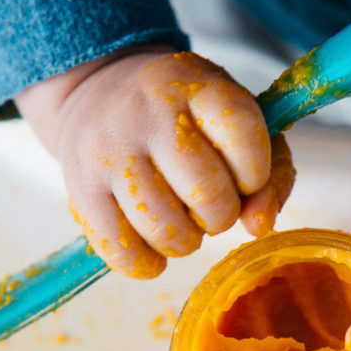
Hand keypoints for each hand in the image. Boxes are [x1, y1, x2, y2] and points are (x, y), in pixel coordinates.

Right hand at [15, 47, 294, 277]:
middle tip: (209, 205)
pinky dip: (148, 264)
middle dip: (221, 215)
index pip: (243, 135)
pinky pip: (124, 252)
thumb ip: (270, 176)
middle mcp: (149, 112)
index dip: (255, 172)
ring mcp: (109, 151)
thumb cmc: (184, 118)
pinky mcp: (81, 189)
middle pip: (207, 193)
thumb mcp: (235, 124)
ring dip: (187, 242)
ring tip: (181, 222)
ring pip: (169, 231)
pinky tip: (152, 247)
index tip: (245, 176)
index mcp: (197, 85)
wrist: (97, 92)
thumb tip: (258, 226)